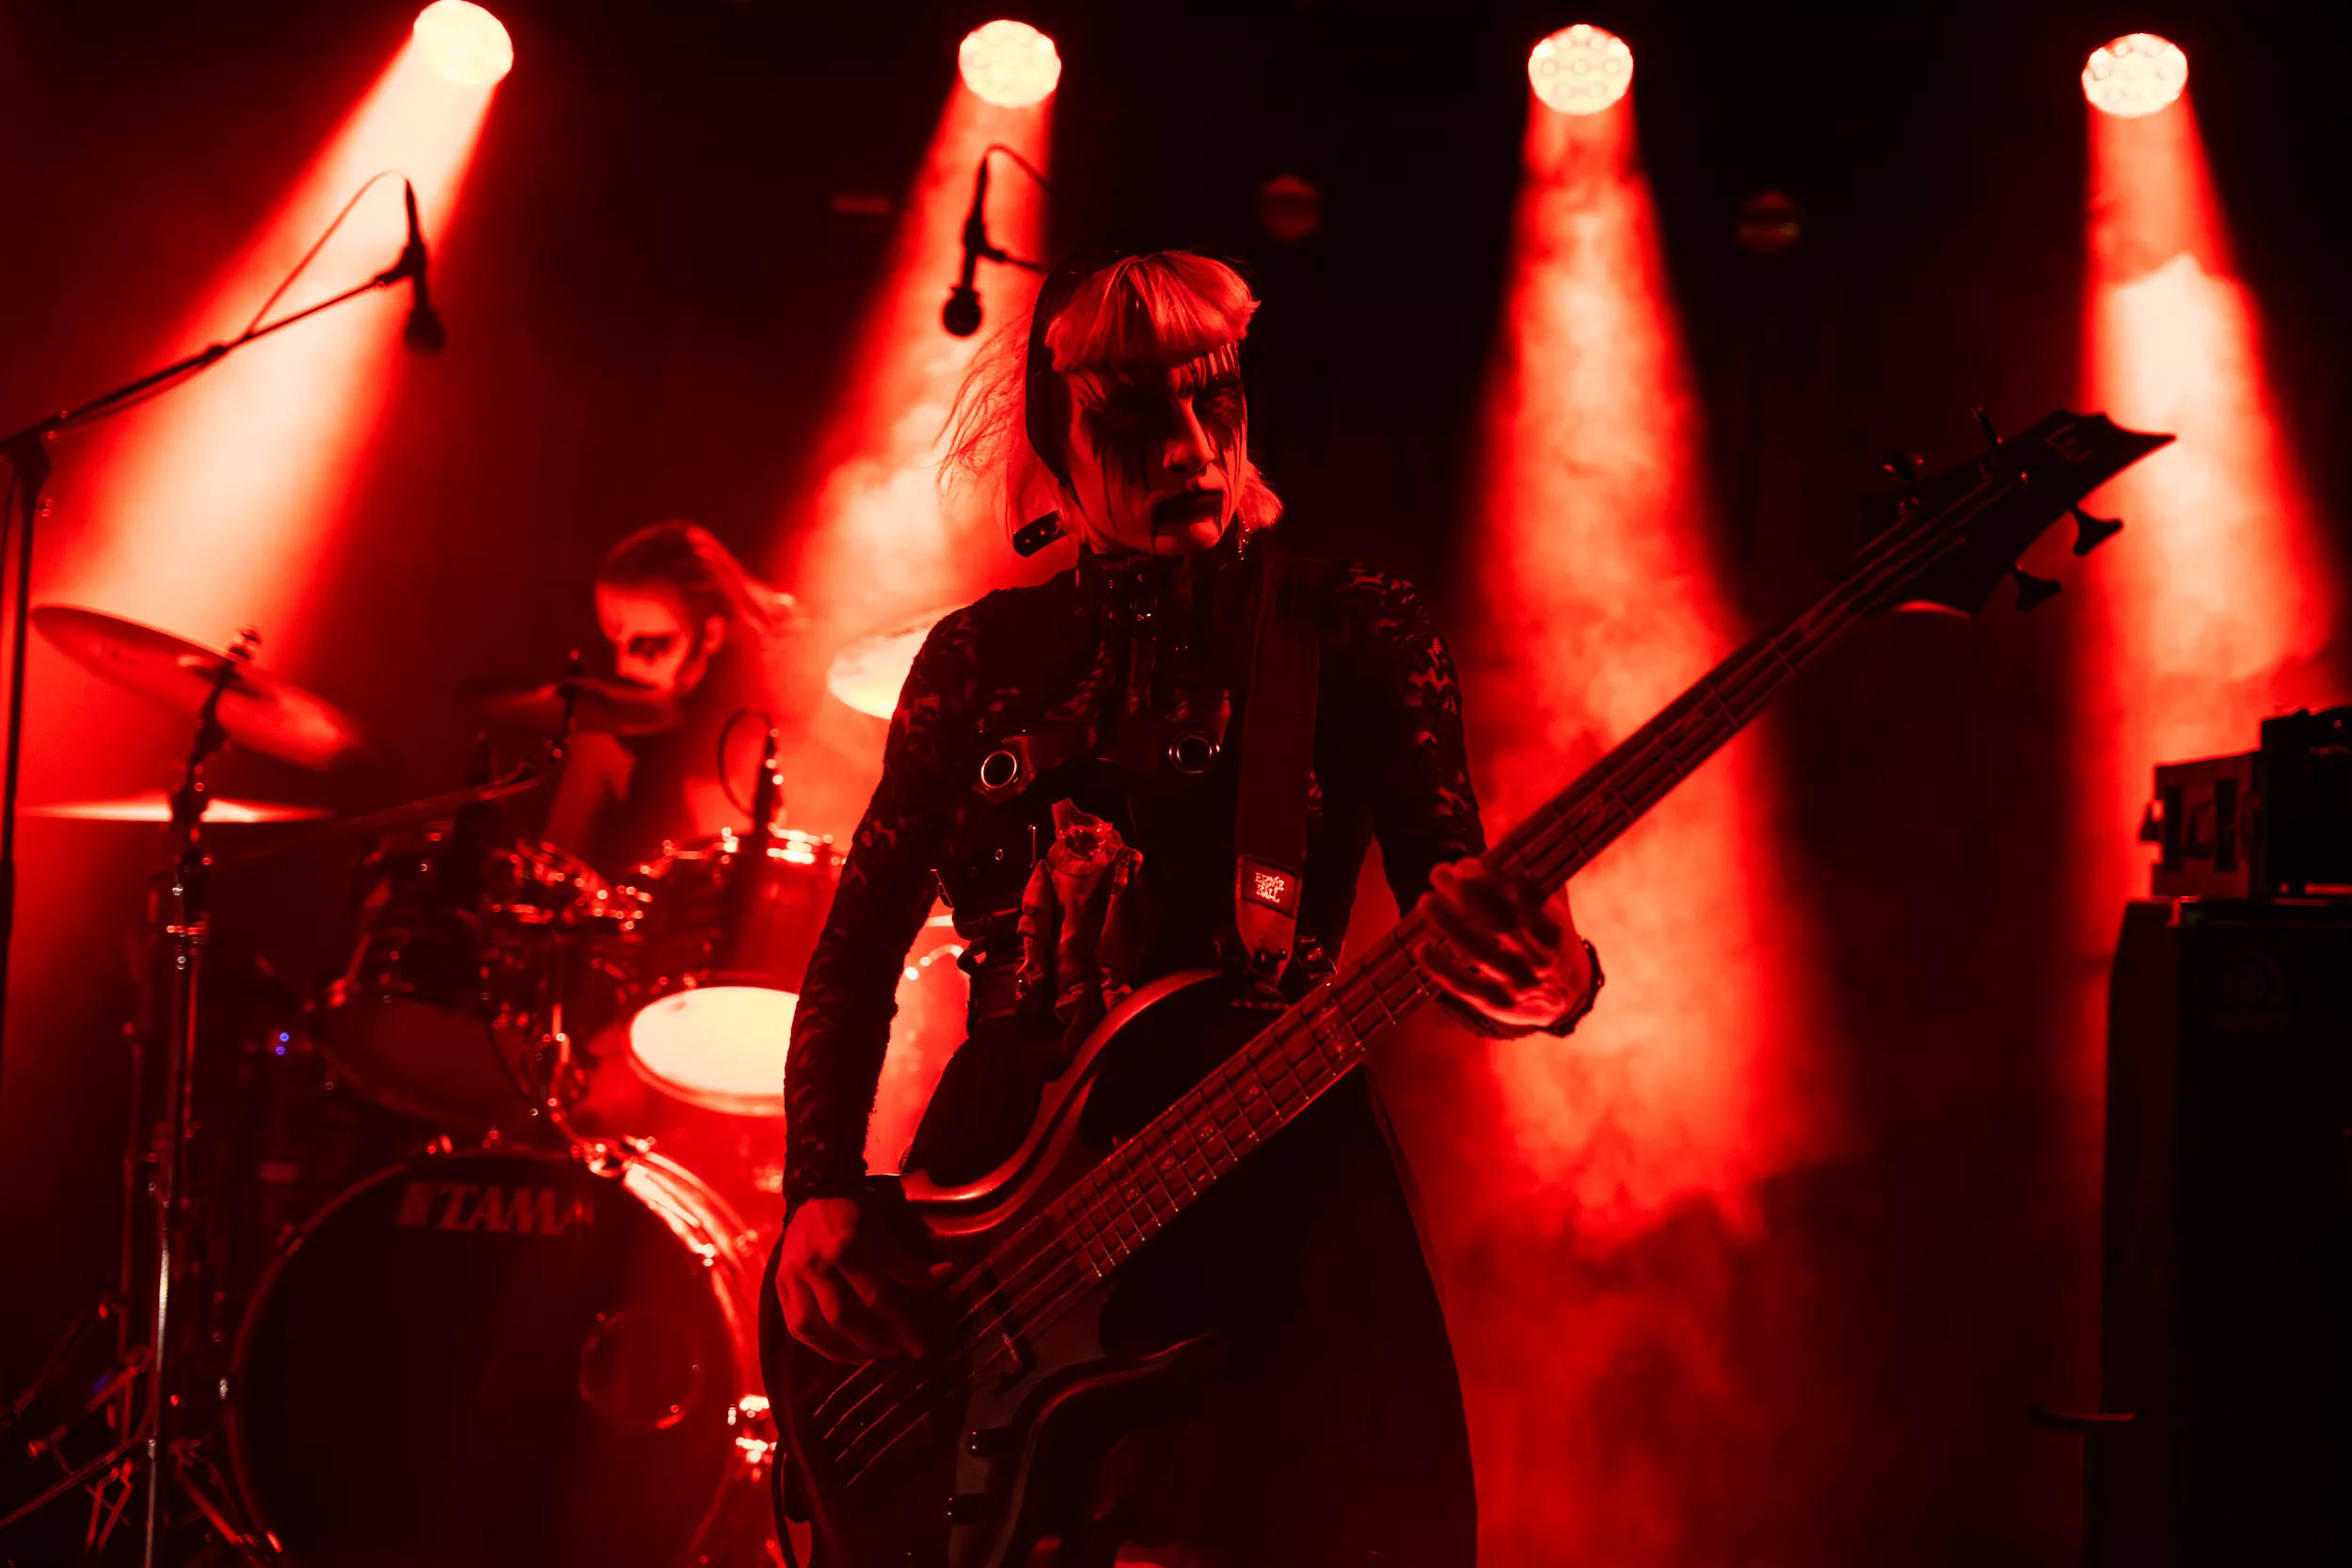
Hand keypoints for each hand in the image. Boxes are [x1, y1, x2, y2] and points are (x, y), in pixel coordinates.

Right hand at [772, 1195, 949, 1362]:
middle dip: (875, 1342)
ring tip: (872, 1358)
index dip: (902, 1326)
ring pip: (817, 1325)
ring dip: (846, 1349)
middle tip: (898, 1354)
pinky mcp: (781, 1284)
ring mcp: (795, 1276)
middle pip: (847, 1316)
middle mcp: (818, 1264)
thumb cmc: (856, 1211)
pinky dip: (819, 1345)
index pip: (879, 1296)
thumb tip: (948, 1273)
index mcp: (848, 1246)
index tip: (922, 1348)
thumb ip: (909, 1261)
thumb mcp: (885, 1230)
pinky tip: (840, 1353)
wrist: (815, 1190)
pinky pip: (796, 1325)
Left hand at [1411, 858, 1593, 1030]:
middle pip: (1500, 924)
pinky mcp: (1497, 1006)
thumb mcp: (1556, 910)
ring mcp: (1519, 985)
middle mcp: (1540, 960)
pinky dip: (1441, 968)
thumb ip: (1538, 878)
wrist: (1565, 1002)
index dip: (1495, 880)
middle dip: (1466, 895)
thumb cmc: (1549, 941)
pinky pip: (1465, 986)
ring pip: (1479, 953)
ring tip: (1425, 900)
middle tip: (1439, 872)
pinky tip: (1420, 948)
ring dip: (1448, 924)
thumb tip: (1513, 830)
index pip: (1527, 902)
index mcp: (1555, 931)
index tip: (1467, 864)